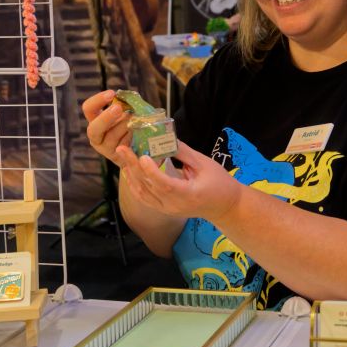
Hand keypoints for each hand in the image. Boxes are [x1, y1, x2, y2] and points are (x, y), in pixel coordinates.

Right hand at [81, 90, 130, 164]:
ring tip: (135, 119)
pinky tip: (137, 132)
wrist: (138, 149)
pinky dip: (130, 137)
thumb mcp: (126, 114)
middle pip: (93, 128)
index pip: (88, 109)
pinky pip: (122, 147)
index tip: (112, 93)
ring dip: (124, 126)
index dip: (97, 100)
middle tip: (119, 108)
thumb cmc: (130, 126)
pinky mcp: (116, 157)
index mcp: (95, 121)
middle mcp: (96, 135)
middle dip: (106, 117)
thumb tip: (131, 97)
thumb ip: (126, 106)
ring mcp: (105, 149)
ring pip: (111, 137)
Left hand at [116, 140, 242, 222]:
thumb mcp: (205, 164)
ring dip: (130, 174)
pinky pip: (144, 198)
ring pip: (142, 193)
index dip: (152, 171)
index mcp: (189, 195)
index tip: (143, 156)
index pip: (166, 185)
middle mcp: (174, 205)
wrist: (224, 207)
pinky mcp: (163, 209)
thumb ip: (184, 153)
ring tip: (123, 155)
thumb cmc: (219, 183)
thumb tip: (165, 137)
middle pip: (149, 187)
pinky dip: (134, 184)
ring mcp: (167, 209)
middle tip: (123, 148)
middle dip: (134, 167)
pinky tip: (128, 170)